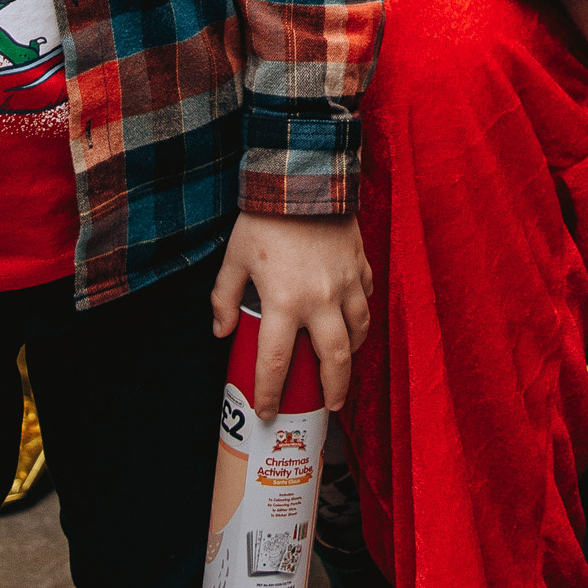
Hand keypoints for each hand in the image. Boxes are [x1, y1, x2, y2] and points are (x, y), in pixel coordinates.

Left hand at [211, 213, 373, 417]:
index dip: (270, 393)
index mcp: (284, 303)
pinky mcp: (360, 266)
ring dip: (352, 355)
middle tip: (329, 406)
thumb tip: (221, 332)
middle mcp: (320, 300)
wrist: (302, 176)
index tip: (267, 410)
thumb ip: (223, 298)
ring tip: (343, 366)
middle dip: (334, 390)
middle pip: (335, 360)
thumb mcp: (233, 258)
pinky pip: (366, 300)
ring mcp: (346, 284)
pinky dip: (360, 316)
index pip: (276, 363)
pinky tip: (352, 320)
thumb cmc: (264, 219)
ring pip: (359, 332)